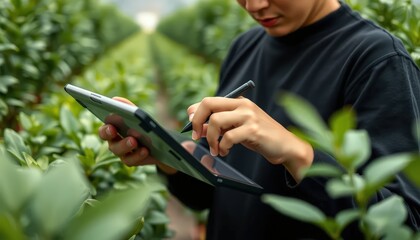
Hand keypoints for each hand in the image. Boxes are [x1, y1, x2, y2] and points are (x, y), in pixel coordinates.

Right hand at [98, 97, 176, 174]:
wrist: (162, 143)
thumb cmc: (144, 127)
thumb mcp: (139, 116)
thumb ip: (127, 108)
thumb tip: (115, 99)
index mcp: (114, 130)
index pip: (104, 130)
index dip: (105, 129)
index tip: (111, 126)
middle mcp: (115, 143)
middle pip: (109, 141)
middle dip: (111, 137)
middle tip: (115, 131)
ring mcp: (123, 153)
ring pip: (119, 151)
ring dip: (125, 145)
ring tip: (134, 141)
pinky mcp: (133, 160)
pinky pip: (131, 160)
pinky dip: (138, 155)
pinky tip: (145, 150)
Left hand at [187, 97, 313, 181]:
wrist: (286, 146)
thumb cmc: (260, 137)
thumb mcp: (238, 127)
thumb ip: (221, 124)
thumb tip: (197, 124)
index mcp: (238, 101)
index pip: (208, 100)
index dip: (195, 113)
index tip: (193, 127)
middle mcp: (243, 104)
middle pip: (208, 104)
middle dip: (197, 121)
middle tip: (196, 137)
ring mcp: (249, 116)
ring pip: (216, 120)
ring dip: (210, 138)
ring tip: (215, 149)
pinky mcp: (253, 129)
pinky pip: (228, 137)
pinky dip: (222, 147)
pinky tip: (225, 152)